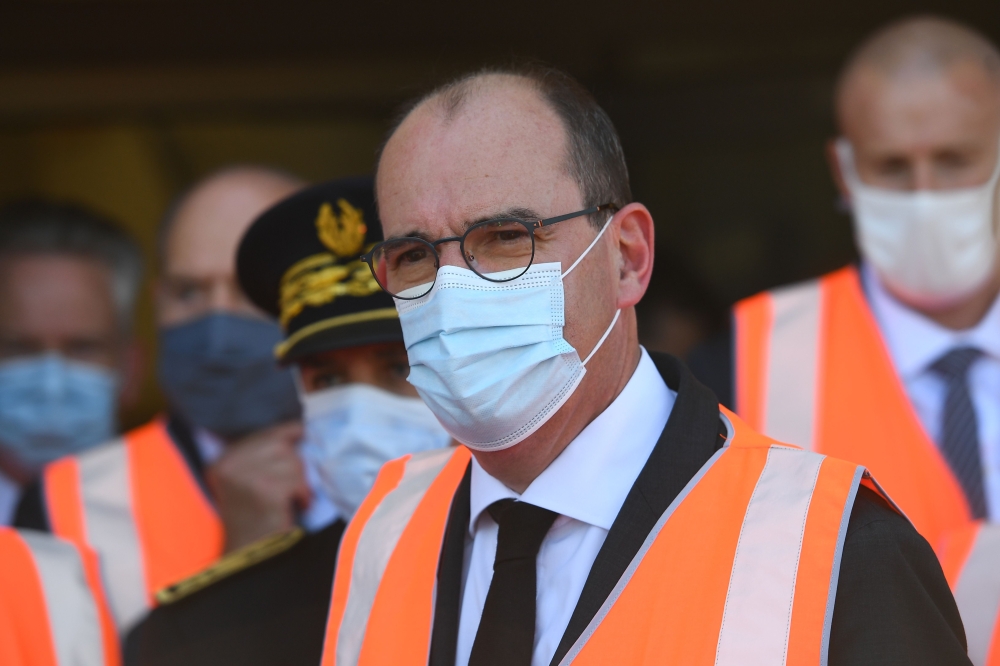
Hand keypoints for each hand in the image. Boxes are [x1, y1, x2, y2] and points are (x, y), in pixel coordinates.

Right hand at [206, 421, 309, 552]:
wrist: (248, 552)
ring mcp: (247, 477)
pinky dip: (303, 494)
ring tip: (292, 497)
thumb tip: (298, 428)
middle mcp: (230, 464)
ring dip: (299, 481)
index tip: (299, 434)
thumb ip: (262, 453)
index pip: (265, 433)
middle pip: (281, 444)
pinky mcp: (266, 491)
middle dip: (294, 464)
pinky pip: (297, 482)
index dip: (287, 434)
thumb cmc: (253, 516)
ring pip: (293, 463)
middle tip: (292, 485)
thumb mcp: (246, 479)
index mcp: (223, 460)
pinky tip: (297, 505)